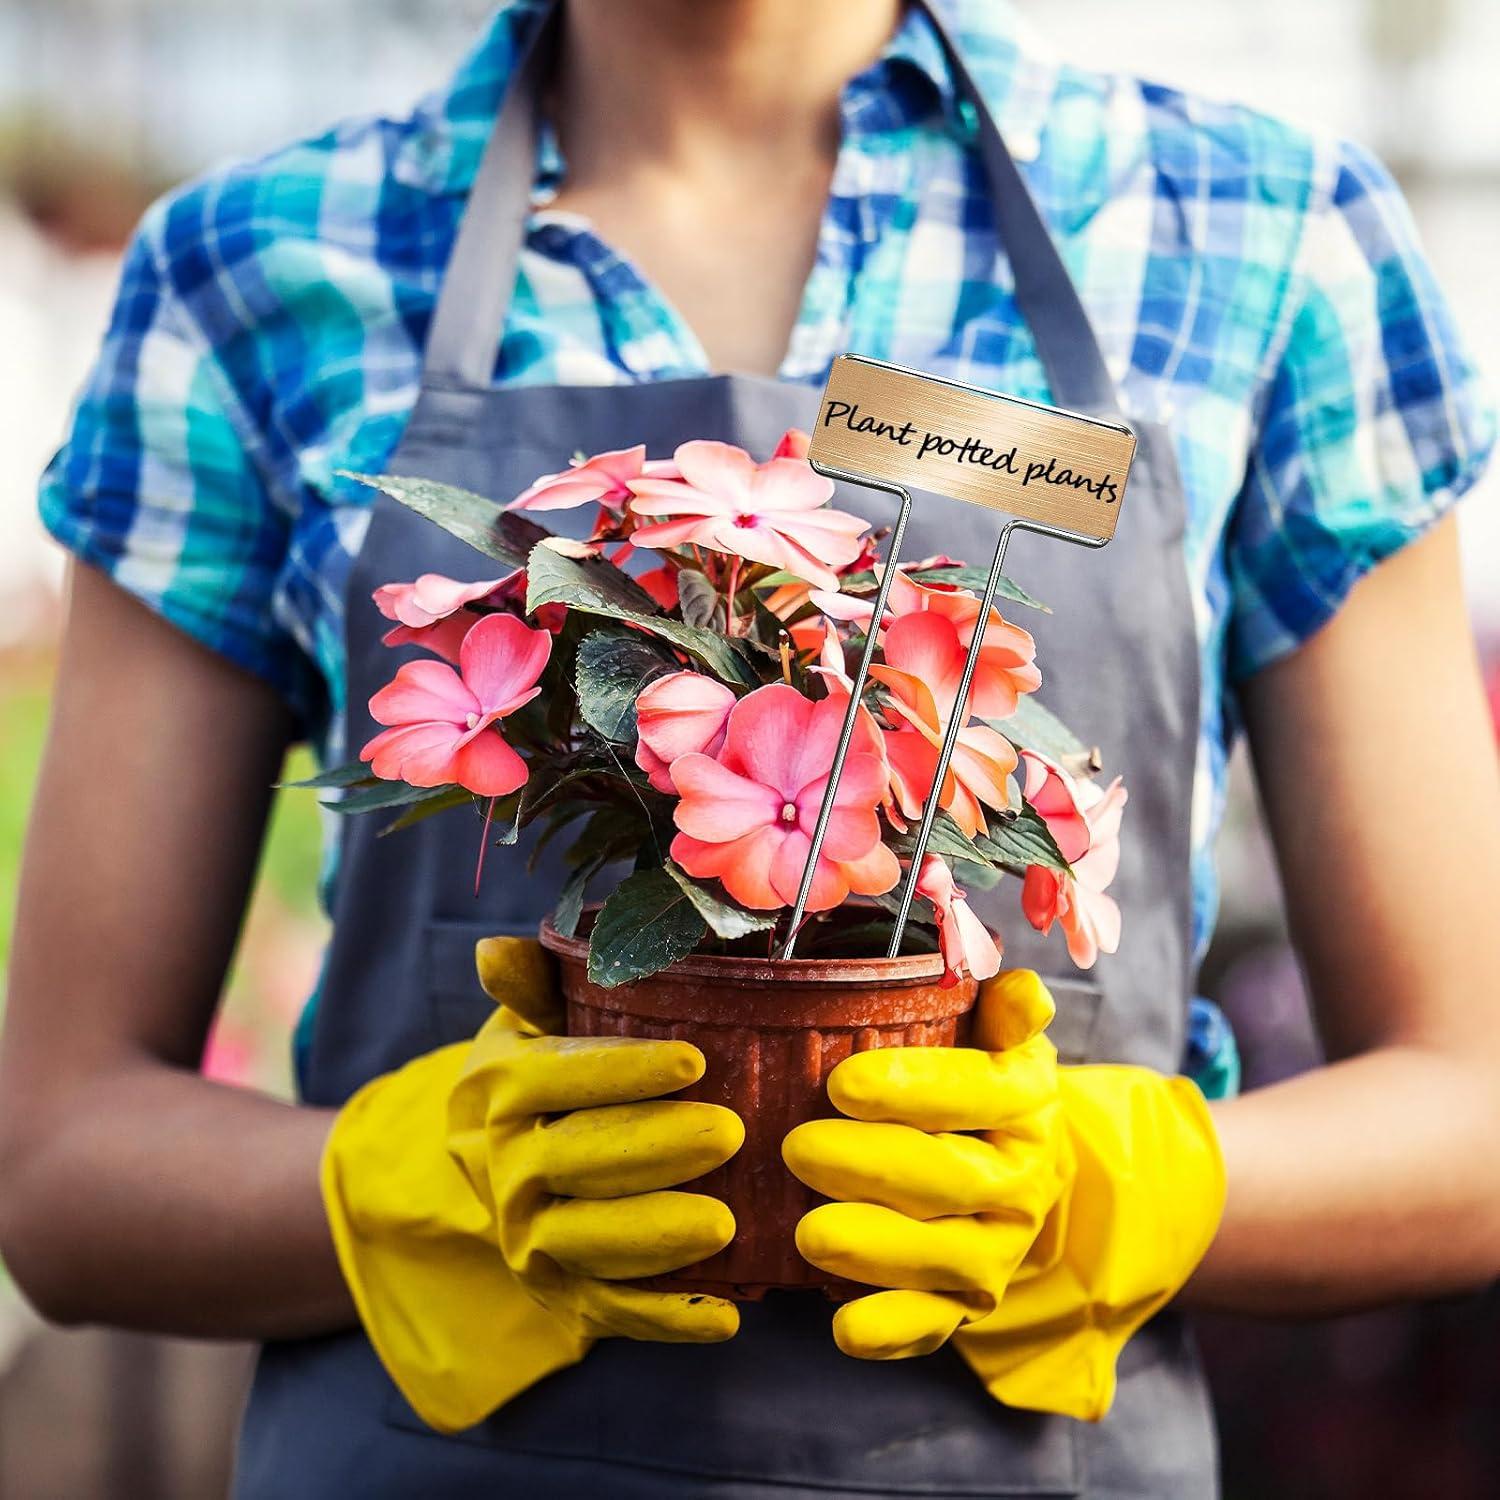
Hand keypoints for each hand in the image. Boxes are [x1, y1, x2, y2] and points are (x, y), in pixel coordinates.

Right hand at [321, 937, 742, 1432]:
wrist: (503, 1164)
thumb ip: (533, 984)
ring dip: (655, 1237)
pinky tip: (726, 1317)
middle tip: (729, 1133)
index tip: (693, 1060)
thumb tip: (495, 949)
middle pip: (578, 1158)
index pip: (558, 1073)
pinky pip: (608, 1312)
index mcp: (501, 1088)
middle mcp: (506, 1166)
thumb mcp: (534, 1022)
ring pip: (588, 1240)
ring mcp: (530, 1236)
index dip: (623, 1069)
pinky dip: (664, 1321)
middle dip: (655, 1149)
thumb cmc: (548, 1072)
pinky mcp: (562, 1292)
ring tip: (724, 1225)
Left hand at [783, 971, 1064, 1355]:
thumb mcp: (994, 1029)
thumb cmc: (976, 1075)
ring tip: (809, 1234)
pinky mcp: (968, 1300)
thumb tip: (1025, 990)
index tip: (842, 1082)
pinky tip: (844, 1327)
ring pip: (943, 1255)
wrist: (1018, 1162)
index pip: (977, 1091)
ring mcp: (998, 1246)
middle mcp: (1023, 1177)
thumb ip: (1005, 1006)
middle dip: (870, 1166)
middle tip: (798, 1149)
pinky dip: (891, 1331)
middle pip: (948, 1177)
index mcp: (1027, 1098)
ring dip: (875, 1250)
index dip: (911, 1088)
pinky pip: (935, 1323)